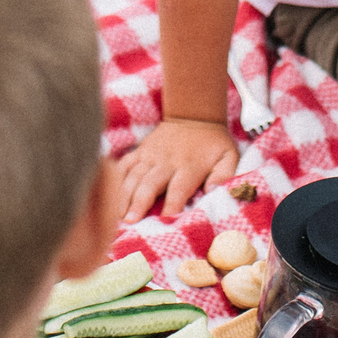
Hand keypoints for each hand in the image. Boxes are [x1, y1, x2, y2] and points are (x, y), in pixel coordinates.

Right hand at [116, 118, 238, 222]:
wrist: (194, 115)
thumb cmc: (212, 144)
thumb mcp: (228, 156)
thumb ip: (224, 175)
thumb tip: (214, 191)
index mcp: (189, 165)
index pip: (179, 189)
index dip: (172, 206)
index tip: (165, 222)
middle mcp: (167, 161)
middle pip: (150, 183)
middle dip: (140, 203)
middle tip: (130, 222)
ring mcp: (150, 155)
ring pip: (134, 176)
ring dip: (125, 196)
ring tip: (118, 215)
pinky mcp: (140, 151)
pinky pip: (125, 165)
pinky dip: (116, 179)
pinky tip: (109, 194)